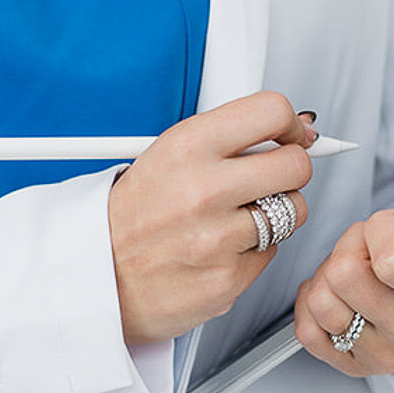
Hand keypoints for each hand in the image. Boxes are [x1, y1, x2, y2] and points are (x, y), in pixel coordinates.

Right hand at [108, 91, 315, 345]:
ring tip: (234, 218)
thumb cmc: (131, 215)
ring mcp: (217, 238)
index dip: (292, 125)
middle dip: (290, 171)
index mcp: (187, 147)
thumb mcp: (166, 155)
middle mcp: (204, 189)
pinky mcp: (227, 280)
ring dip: (274, 215)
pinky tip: (219, 249)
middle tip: (270, 178)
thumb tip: (291, 127)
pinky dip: (252, 252)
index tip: (295, 135)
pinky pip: (270, 254)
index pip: (271, 112)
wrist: (97, 275)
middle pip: (296, 166)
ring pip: (292, 213)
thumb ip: (226, 139)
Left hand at [293, 191, 393, 378]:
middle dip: (352, 241)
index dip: (381, 227)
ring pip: (323, 298)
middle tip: (372, 240)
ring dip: (331, 269)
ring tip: (359, 264)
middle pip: (346, 275)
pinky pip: (307, 329)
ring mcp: (379, 355)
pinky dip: (313, 301)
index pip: (391, 261)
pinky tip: (341, 289)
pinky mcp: (352, 365)